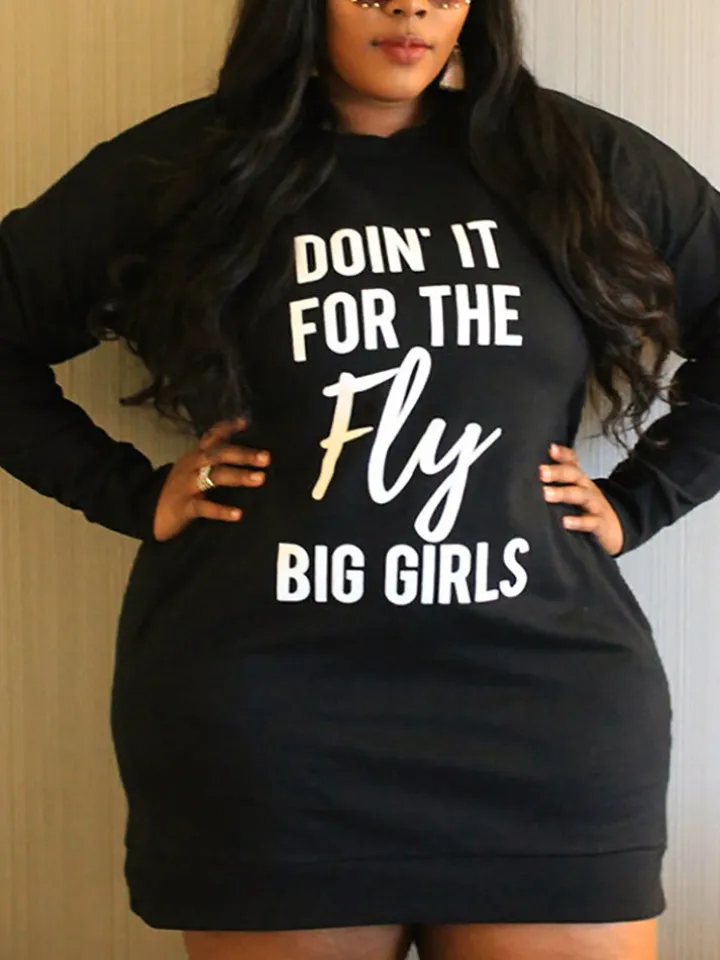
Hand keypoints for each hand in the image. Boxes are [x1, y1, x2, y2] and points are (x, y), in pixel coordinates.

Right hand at [152, 416, 270, 542]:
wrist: (144, 511)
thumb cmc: (178, 490)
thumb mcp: (192, 470)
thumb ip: (213, 461)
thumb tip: (244, 456)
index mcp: (195, 456)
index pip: (212, 437)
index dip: (227, 428)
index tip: (246, 422)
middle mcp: (191, 466)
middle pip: (218, 454)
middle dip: (243, 454)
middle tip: (266, 457)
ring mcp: (186, 485)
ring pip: (214, 476)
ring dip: (238, 476)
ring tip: (260, 478)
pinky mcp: (183, 506)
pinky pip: (204, 507)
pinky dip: (222, 510)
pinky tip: (238, 514)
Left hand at [539, 443, 623, 556]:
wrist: (614, 529)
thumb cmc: (588, 510)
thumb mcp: (574, 493)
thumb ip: (556, 483)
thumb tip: (530, 475)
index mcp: (580, 480)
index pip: (572, 463)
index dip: (563, 455)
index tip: (551, 449)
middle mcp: (587, 489)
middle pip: (574, 475)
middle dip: (558, 472)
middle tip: (542, 472)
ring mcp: (595, 505)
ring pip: (581, 495)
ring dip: (563, 493)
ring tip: (547, 494)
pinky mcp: (600, 524)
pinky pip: (590, 522)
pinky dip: (578, 522)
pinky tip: (565, 522)